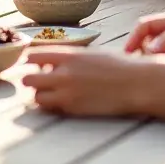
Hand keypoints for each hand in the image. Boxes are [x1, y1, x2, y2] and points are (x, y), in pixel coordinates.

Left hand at [23, 47, 142, 116]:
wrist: (137, 83)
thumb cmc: (117, 65)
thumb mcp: (89, 53)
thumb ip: (67, 57)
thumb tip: (48, 62)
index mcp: (68, 55)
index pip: (32, 56)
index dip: (28, 60)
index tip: (31, 64)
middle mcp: (64, 73)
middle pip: (28, 79)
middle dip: (29, 80)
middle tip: (38, 81)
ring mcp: (68, 93)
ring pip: (36, 98)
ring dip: (40, 95)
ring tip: (50, 93)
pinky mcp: (75, 110)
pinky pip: (53, 109)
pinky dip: (53, 106)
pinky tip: (64, 101)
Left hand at [124, 9, 164, 56]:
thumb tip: (146, 61)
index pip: (144, 27)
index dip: (131, 40)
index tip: (124, 57)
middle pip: (144, 25)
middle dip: (131, 41)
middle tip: (124, 57)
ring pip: (154, 27)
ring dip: (143, 43)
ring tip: (136, 58)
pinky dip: (162, 42)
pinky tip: (154, 53)